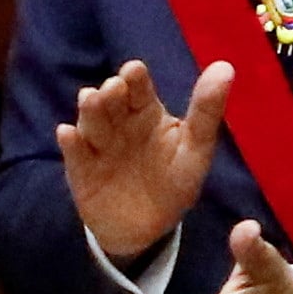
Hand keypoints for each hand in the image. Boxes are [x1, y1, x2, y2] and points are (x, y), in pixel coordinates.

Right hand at [60, 58, 231, 259]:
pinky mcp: (81, 168)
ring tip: (90, 98)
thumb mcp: (196, 148)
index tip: (134, 70)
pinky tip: (68, 134)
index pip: (139, 88)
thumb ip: (207, 110)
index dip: (135, 78)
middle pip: (110, 102)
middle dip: (110, 93)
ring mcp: (97, 144)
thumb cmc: (175, 181)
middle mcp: (118, 122)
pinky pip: (75, 154)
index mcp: (146, 112)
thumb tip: (225, 66)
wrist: (149, 227)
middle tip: (114, 88)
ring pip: (90, 122)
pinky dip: (71, 143)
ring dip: (89, 111)